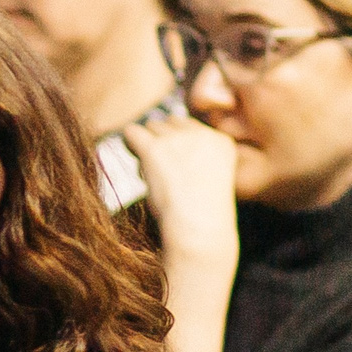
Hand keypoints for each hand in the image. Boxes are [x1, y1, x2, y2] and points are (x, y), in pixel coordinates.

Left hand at [124, 112, 238, 270]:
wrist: (196, 229)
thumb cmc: (197, 214)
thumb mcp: (206, 177)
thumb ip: (191, 155)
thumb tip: (154, 133)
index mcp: (221, 141)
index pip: (190, 127)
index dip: (178, 148)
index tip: (181, 173)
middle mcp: (202, 134)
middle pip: (170, 122)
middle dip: (162, 142)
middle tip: (164, 173)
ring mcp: (178, 139)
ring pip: (151, 127)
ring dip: (147, 146)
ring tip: (153, 175)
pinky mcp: (155, 148)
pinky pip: (132, 132)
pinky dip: (129, 144)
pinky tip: (136, 162)